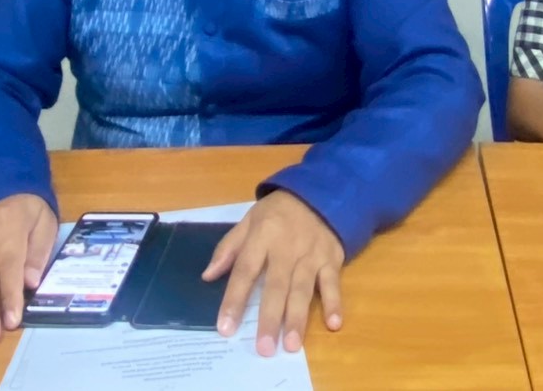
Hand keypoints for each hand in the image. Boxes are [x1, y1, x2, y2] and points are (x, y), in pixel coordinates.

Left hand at [203, 190, 344, 356]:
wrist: (319, 192)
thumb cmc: (278, 212)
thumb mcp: (249, 219)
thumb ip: (229, 247)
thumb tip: (208, 276)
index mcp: (262, 236)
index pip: (245, 271)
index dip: (234, 299)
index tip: (225, 328)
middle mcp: (286, 248)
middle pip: (276, 286)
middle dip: (269, 318)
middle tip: (263, 349)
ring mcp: (311, 254)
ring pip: (303, 289)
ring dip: (297, 318)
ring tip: (291, 345)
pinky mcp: (332, 258)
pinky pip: (333, 283)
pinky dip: (334, 303)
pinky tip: (334, 324)